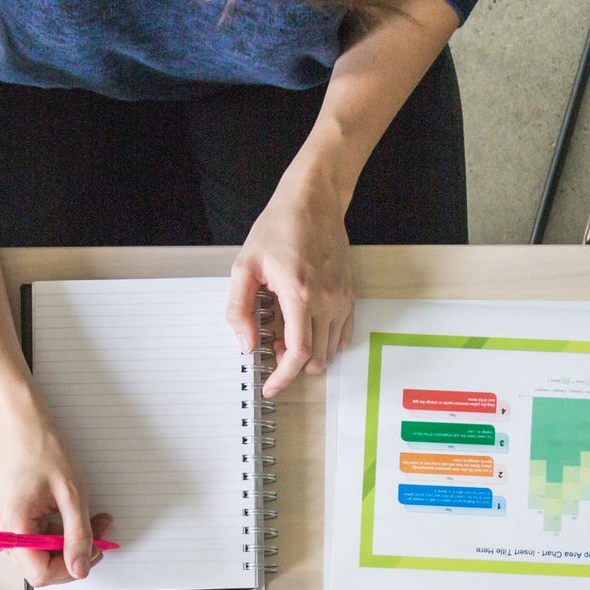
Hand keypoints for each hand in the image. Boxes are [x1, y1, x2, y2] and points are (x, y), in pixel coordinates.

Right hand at [0, 402, 110, 585]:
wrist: (22, 429)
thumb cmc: (43, 452)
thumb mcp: (72, 496)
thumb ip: (78, 536)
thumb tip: (81, 569)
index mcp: (13, 526)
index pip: (40, 574)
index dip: (70, 569)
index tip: (93, 552)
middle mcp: (2, 533)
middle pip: (42, 568)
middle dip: (74, 555)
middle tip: (100, 534)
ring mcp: (4, 530)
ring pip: (42, 557)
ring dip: (70, 544)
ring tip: (93, 522)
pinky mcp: (11, 525)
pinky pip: (38, 543)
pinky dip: (60, 535)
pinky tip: (74, 519)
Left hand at [227, 158, 355, 397]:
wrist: (313, 202)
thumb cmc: (278, 228)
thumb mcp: (245, 266)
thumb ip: (240, 309)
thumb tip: (246, 344)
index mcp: (299, 294)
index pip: (298, 353)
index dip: (284, 377)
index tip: (272, 387)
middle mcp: (326, 301)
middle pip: (316, 358)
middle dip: (293, 365)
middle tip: (274, 350)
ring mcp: (341, 300)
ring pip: (331, 350)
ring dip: (310, 355)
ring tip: (290, 336)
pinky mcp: (350, 296)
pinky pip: (344, 335)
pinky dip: (328, 343)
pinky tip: (311, 330)